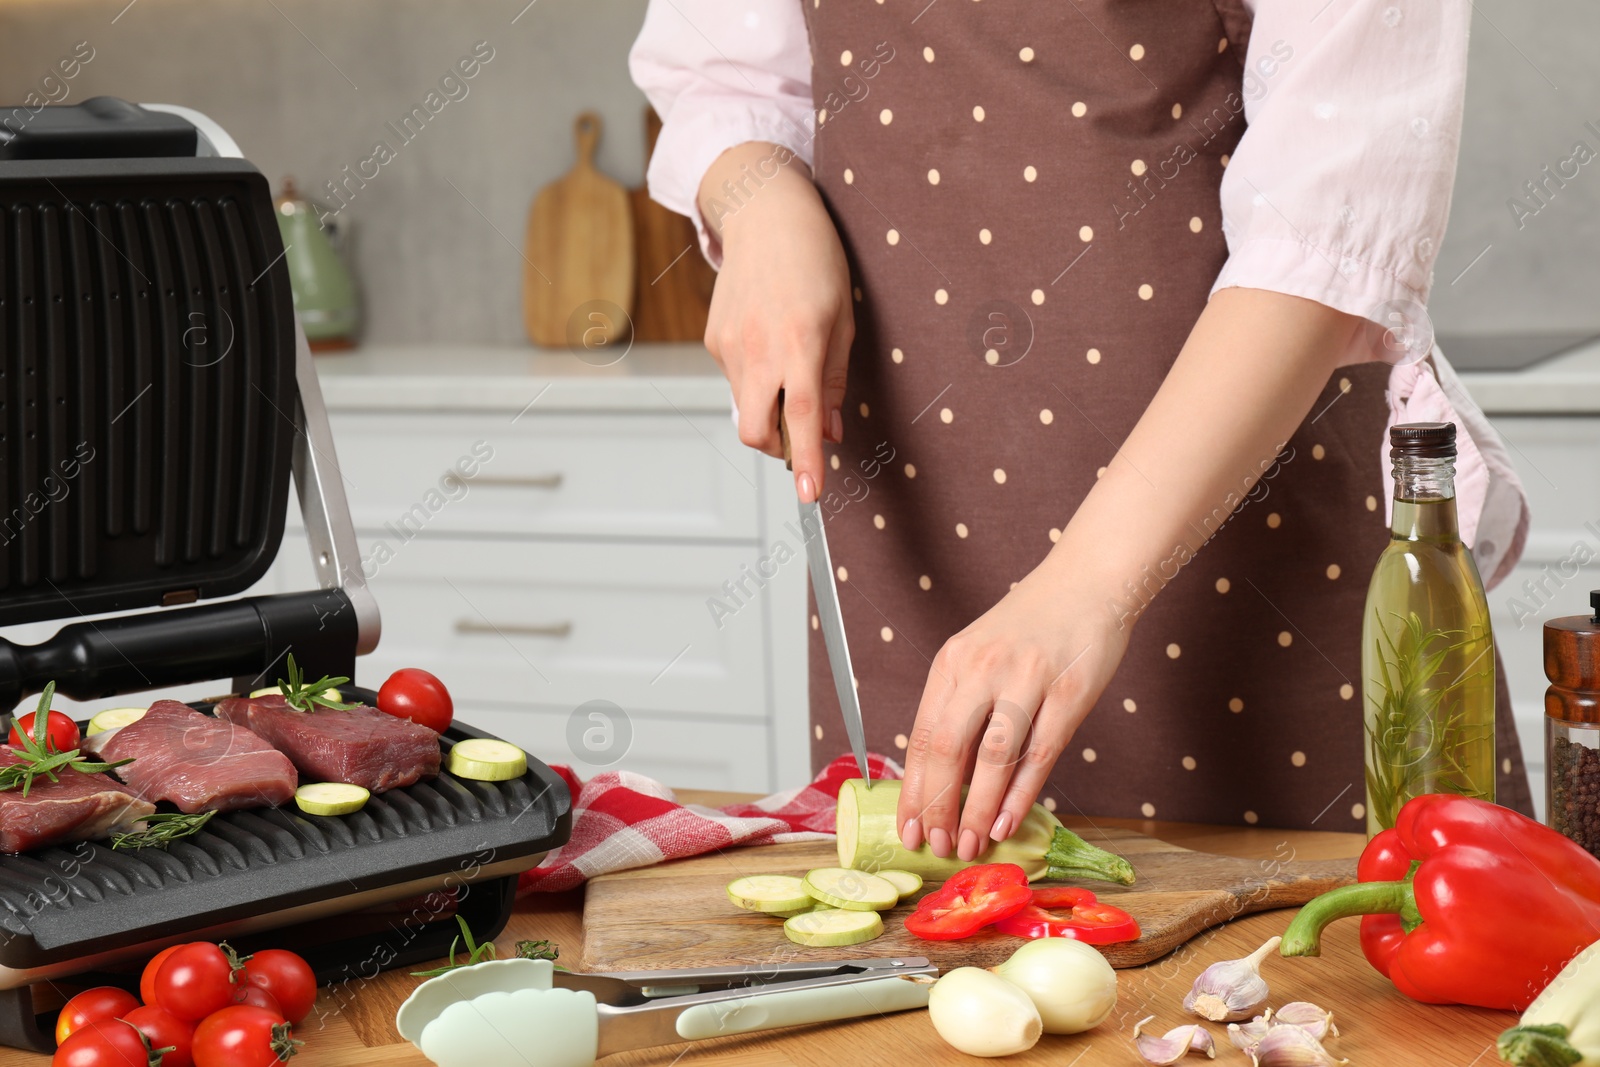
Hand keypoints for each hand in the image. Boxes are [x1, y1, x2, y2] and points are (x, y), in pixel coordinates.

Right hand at [699, 142, 852, 502]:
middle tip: (799, 437)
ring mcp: (729, 347)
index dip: (808, 460)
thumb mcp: (843, 319)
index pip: (803, 416)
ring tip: (788, 363)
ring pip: (746, 406)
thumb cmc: (815, 262)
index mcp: (800, 343)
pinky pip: (736, 380)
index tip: (811, 493)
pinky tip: (767, 340)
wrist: (765, 216)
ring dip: (768, 406)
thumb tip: (832, 431)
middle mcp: (759, 349)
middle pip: (755, 430)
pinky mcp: (713, 341)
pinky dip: (755, 379)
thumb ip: (836, 379)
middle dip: (777, 448)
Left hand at [896, 559, 1130, 860]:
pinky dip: (1019, 795)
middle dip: (937, 807)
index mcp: (952, 662)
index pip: (921, 736)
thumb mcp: (981, 655)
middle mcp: (983, 668)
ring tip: (970, 846)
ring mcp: (1027, 678)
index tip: (906, 829)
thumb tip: (941, 777)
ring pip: (992, 757)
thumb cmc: (1031, 627)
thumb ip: (961, 706)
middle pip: (947, 749)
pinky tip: (1006, 823)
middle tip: (936, 848)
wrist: (1088, 581)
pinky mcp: (1069, 691)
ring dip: (978, 810)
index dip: (912, 789)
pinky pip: (1039, 753)